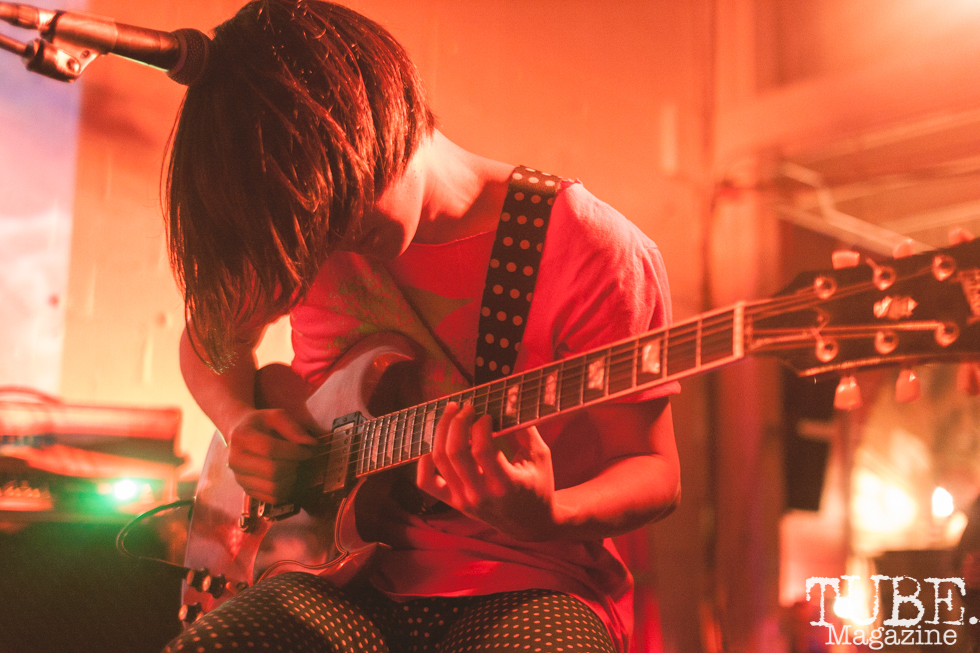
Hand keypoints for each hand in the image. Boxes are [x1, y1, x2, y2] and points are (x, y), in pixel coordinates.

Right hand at [226, 408, 316, 503]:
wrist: (240, 436)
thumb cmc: (261, 424)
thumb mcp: (275, 416)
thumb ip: (293, 427)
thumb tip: (311, 444)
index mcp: (241, 437)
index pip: (269, 449)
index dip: (294, 451)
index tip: (308, 449)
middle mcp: (235, 461)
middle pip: (272, 471)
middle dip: (294, 465)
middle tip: (301, 459)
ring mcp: (239, 479)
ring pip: (274, 488)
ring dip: (292, 479)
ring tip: (294, 467)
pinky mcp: (247, 491)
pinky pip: (273, 498)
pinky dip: (287, 490)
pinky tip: (289, 477)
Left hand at [416, 402, 557, 540]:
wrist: (530, 524)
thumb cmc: (538, 485)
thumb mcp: (540, 457)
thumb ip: (525, 429)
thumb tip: (509, 399)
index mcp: (506, 484)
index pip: (482, 450)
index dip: (480, 426)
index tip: (487, 415)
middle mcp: (480, 494)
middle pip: (455, 452)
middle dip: (458, 422)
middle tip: (467, 407)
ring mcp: (463, 500)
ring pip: (439, 460)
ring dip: (442, 431)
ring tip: (452, 414)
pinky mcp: (453, 502)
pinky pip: (426, 483)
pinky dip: (424, 462)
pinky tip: (434, 445)